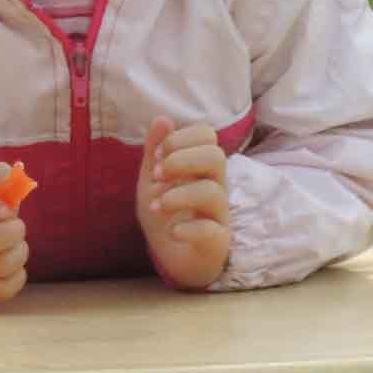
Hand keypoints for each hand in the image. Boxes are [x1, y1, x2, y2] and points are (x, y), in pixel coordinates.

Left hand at [137, 117, 230, 289]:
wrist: (170, 254)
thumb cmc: (165, 209)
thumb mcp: (153, 178)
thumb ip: (156, 150)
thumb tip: (163, 118)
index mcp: (200, 165)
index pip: (207, 134)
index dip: (180, 138)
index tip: (156, 156)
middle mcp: (216, 185)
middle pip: (216, 157)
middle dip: (182, 160)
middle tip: (158, 176)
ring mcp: (219, 213)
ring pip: (213, 192)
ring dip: (178, 195)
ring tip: (156, 206)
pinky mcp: (218, 241)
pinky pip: (211, 230)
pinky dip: (187, 229)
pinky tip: (172, 232)